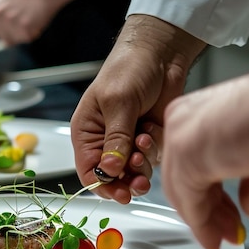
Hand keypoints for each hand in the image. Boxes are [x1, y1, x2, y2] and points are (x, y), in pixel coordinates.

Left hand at [0, 0, 97, 62]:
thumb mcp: (5, 7)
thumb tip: (2, 42)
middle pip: (4, 41)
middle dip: (14, 36)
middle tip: (22, 21)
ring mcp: (9, 21)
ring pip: (15, 41)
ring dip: (23, 35)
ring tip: (28, 19)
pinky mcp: (22, 26)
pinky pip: (26, 39)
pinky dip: (32, 34)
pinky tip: (33, 21)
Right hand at [70, 14, 205, 203]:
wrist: (161, 54)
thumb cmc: (129, 68)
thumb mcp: (118, 104)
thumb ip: (115, 139)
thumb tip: (110, 170)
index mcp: (87, 133)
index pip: (89, 172)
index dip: (103, 187)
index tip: (121, 194)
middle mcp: (105, 142)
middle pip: (113, 178)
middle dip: (128, 179)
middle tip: (140, 179)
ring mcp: (128, 142)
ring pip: (135, 172)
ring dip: (143, 162)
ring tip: (145, 139)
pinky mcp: (148, 140)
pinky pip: (152, 159)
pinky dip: (155, 148)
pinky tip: (152, 128)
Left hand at [161, 21, 248, 248]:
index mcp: (201, 115)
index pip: (193, 168)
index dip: (211, 201)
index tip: (224, 222)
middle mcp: (184, 121)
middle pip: (184, 181)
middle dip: (207, 214)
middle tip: (225, 234)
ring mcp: (182, 137)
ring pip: (183, 193)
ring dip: (205, 223)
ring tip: (224, 240)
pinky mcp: (186, 156)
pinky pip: (188, 201)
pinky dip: (201, 225)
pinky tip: (215, 239)